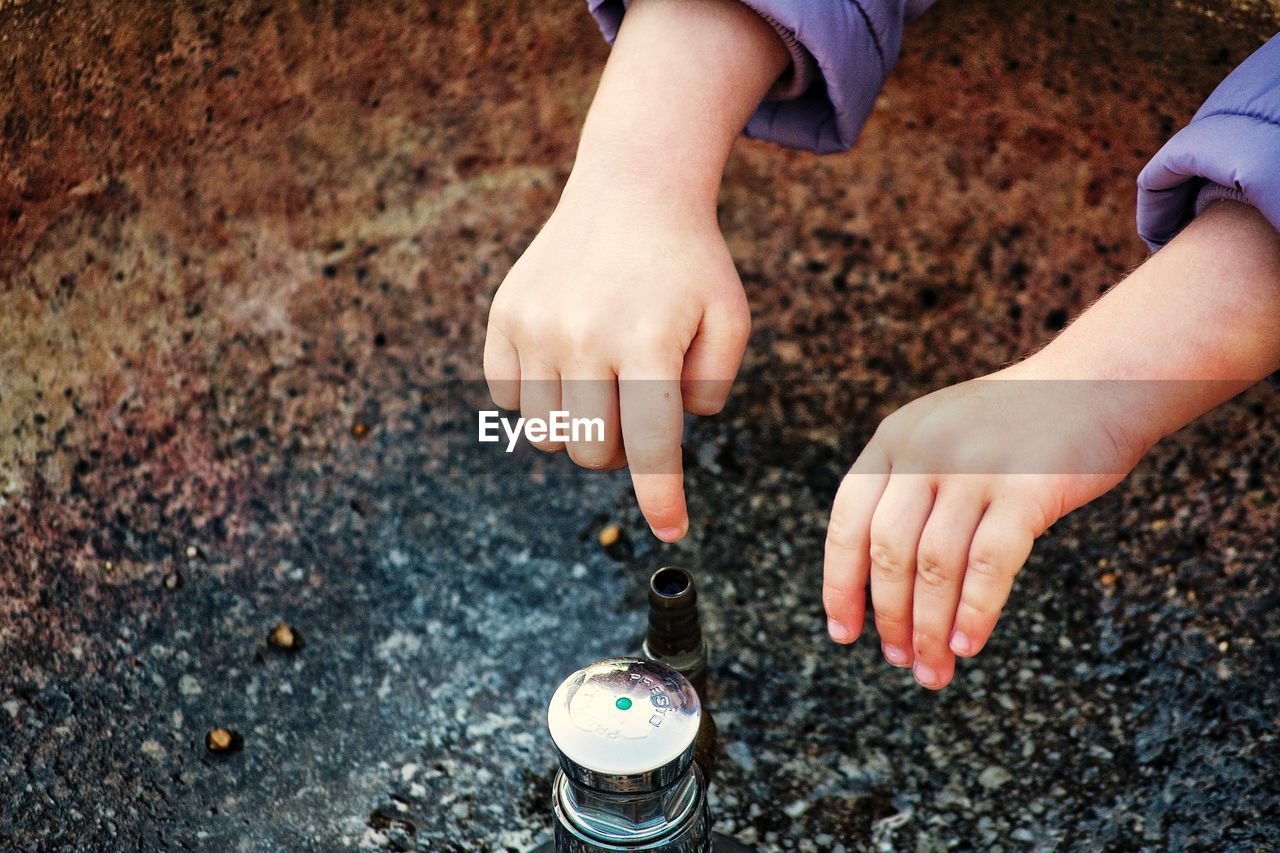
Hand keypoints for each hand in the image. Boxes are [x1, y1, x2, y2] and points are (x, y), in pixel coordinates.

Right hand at [482, 0, 787, 540]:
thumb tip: (665, 440)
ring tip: (603, 384)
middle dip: (620, 451)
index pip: (652, 448)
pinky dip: (535, 396)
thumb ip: (713, 389)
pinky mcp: (504, 316)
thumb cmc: (690, 263)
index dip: (661, 499)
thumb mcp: (729, 319)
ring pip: (546, 435)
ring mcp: (536, 326)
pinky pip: (507, 397)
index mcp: (649, 342)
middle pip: (593, 452)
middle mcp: (584, 337)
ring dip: (578, 427)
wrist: (632, 189)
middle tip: (637, 410)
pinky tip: (566, 360)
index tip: (670, 531)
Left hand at [823, 200, 1279, 689]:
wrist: (1102, 378)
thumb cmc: (1021, 422)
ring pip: (934, 566)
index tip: (843, 632)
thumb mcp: (943, 433)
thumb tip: (883, 584)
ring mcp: (973, 468)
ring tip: (932, 669)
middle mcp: (924, 450)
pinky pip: (988, 565)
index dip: (840, 582)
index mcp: (894, 438)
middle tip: (900, 662)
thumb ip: (909, 486)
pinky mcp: (1024, 489)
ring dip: (928, 628)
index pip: (848, 521)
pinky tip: (968, 644)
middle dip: (889, 617)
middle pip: (887, 552)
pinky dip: (974, 612)